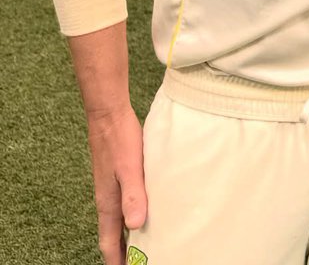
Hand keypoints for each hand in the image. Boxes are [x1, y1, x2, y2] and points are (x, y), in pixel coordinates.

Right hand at [86, 104, 146, 264]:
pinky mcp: (117, 177)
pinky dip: (131, 216)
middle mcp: (107, 200)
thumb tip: (135, 224)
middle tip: (142, 261)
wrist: (108, 114)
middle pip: (112, 236)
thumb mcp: (130, 168)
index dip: (117, 261)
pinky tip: (145, 211)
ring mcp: (111, 188)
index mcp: (108, 203)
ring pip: (117, 221)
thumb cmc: (119, 139)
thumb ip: (133, 195)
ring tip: (145, 245)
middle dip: (123, 253)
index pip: (109, 243)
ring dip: (127, 236)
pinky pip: (123, 205)